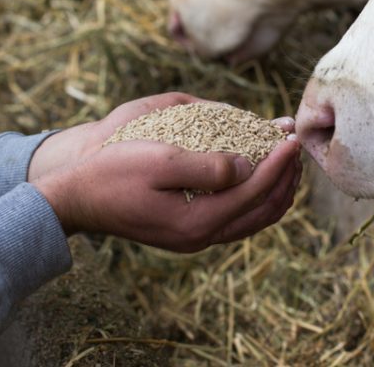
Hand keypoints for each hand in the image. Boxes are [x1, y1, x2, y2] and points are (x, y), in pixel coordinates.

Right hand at [29, 93, 301, 251]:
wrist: (77, 199)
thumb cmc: (114, 172)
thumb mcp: (160, 159)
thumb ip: (209, 166)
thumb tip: (250, 167)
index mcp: (198, 221)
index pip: (256, 190)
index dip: (279, 162)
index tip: (292, 136)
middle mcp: (202, 235)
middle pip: (263, 210)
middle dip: (286, 178)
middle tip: (296, 147)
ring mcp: (195, 236)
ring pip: (253, 218)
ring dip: (275, 189)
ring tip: (285, 160)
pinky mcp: (187, 230)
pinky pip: (236, 218)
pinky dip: (255, 197)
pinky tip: (255, 175)